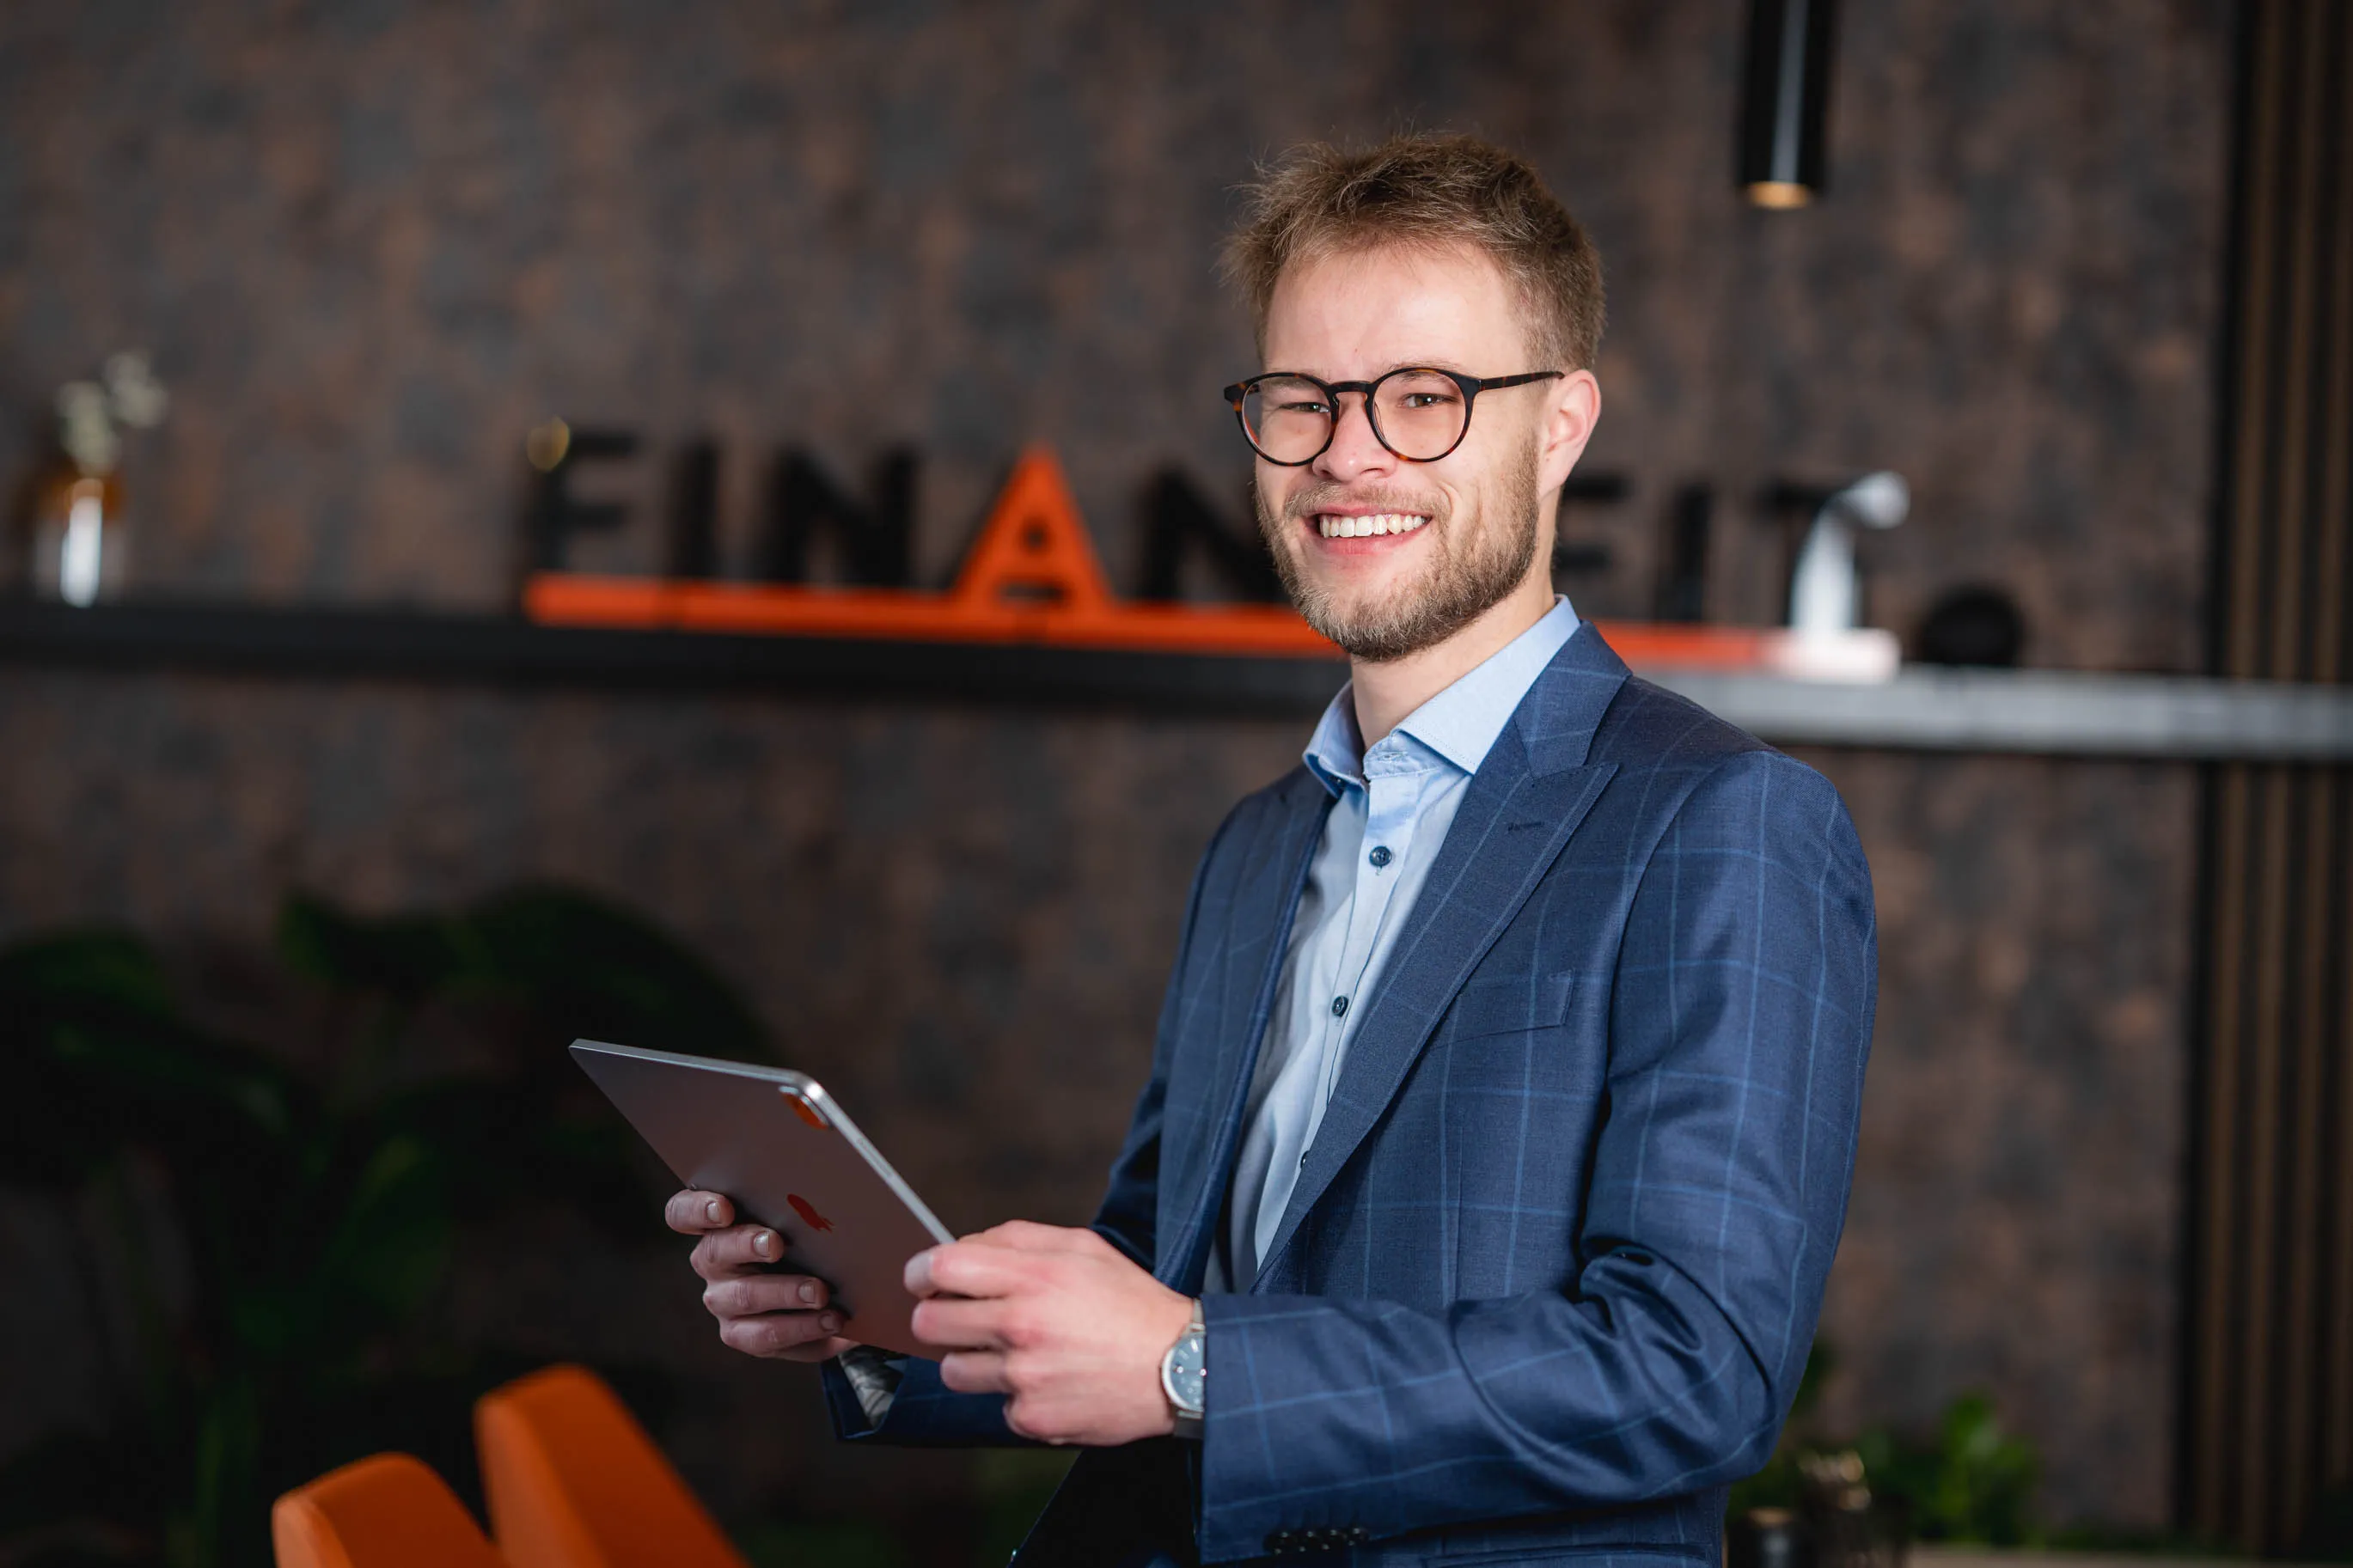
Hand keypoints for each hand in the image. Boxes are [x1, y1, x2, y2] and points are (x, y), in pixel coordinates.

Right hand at [665, 1189, 857, 1363]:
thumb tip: (826, 1190)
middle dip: (746, 1245)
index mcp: (716, 1225)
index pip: (683, 1213)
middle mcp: (712, 1262)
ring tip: (820, 1292)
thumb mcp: (802, 1221)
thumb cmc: (809, 1242)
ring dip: (785, 1292)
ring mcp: (723, 1301)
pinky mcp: (742, 1335)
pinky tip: (831, 1319)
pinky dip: (802, 1326)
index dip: (697, 1209)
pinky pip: (765, 1334)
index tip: (723, 1208)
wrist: (829, 1295)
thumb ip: (797, 1207)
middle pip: (713, 1251)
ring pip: (743, 1296)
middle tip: (776, 1243)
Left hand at [905, 1220, 1194, 1445]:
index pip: (941, 1268)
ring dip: (972, 1360)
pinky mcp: (1032, 1418)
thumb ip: (1017, 1238)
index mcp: (1033, 1275)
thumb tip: (961, 1248)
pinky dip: (1015, 1396)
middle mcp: (1022, 1326)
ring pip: (953, 1371)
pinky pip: (997, 1405)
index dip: (920, 1272)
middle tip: (956, 1318)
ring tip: (1011, 1352)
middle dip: (934, 1318)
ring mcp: (1024, 1377)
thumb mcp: (1082, 1247)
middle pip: (929, 1324)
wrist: (1181, 1366)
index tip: (923, 1279)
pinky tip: (1050, 1381)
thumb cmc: (1130, 1301)